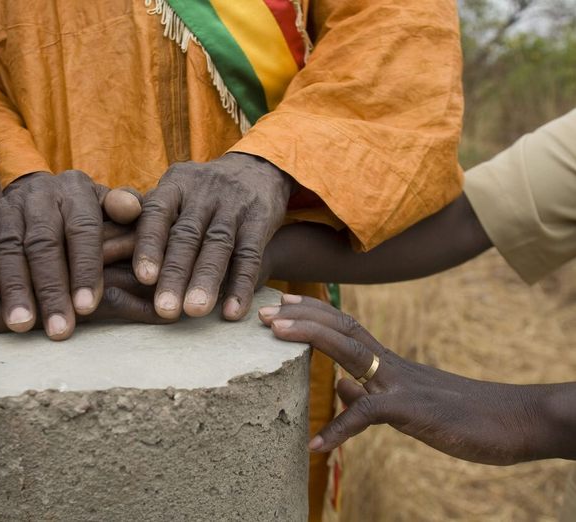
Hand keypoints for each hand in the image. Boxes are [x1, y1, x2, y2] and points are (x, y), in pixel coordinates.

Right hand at [0, 171, 141, 339]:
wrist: (41, 195)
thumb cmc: (87, 214)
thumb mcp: (109, 207)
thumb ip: (124, 209)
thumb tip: (132, 211)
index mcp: (76, 191)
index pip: (83, 230)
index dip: (85, 269)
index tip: (86, 307)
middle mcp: (41, 195)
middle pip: (44, 243)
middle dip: (51, 289)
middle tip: (58, 329)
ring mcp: (9, 208)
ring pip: (10, 247)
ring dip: (16, 288)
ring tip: (22, 324)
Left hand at [134, 152, 293, 320]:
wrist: (255, 171)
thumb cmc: (197, 194)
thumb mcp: (173, 192)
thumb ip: (142, 217)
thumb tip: (102, 250)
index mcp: (175, 185)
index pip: (158, 212)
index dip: (150, 244)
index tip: (143, 276)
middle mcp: (203, 192)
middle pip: (188, 234)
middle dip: (176, 273)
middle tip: (165, 309)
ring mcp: (233, 206)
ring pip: (218, 245)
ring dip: (206, 280)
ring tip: (195, 312)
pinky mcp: (260, 221)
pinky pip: (250, 256)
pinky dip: (241, 285)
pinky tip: (232, 312)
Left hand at [258, 295, 565, 464]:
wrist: (512, 421)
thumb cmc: (460, 412)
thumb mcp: (405, 401)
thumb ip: (368, 392)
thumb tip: (340, 387)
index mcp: (387, 362)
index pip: (344, 326)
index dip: (311, 312)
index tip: (281, 303)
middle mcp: (389, 364)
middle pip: (340, 326)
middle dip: (299, 314)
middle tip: (262, 310)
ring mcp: (400, 383)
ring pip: (350, 350)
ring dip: (309, 339)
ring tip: (273, 335)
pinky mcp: (412, 410)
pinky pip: (369, 415)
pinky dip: (340, 429)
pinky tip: (316, 445)